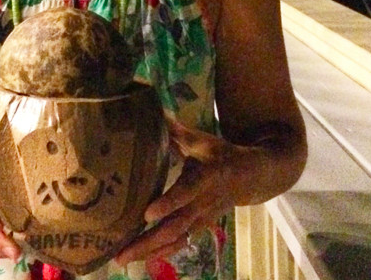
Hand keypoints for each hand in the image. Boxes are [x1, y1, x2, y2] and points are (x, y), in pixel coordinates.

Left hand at [115, 121, 237, 264]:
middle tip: (121, 251)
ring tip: (122, 259)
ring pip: (174, 240)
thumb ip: (175, 130)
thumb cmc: (220, 155)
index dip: (168, 203)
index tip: (148, 213)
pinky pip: (178, 244)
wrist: (249, 178)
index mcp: (205, 178)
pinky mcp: (199, 228)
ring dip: (148, 251)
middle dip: (147, 240)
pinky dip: (159, 253)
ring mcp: (201, 220)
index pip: (186, 192)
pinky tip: (138, 258)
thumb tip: (152, 111)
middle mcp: (202, 204)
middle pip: (175, 227)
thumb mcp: (201, 140)